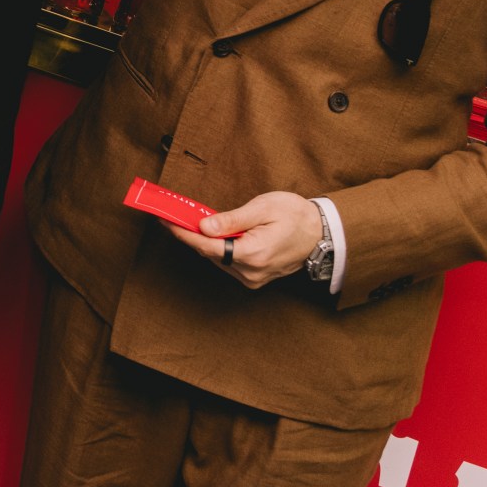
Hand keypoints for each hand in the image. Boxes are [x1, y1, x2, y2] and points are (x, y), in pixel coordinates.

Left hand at [167, 190, 323, 291]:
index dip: (184, 234)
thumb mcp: (263, 208)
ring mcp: (253, 279)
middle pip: (210, 254)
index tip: (165, 221)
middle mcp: (251, 272)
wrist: (321, 233)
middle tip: (172, 216)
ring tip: (189, 222)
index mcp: (253, 254)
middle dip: (190, 235)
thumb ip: (232, 219)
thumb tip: (204, 226)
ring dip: (204, 243)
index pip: (208, 247)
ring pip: (217, 260)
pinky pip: (228, 264)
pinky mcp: (255, 279)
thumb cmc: (295, 215)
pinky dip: (217, 249)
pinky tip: (212, 235)